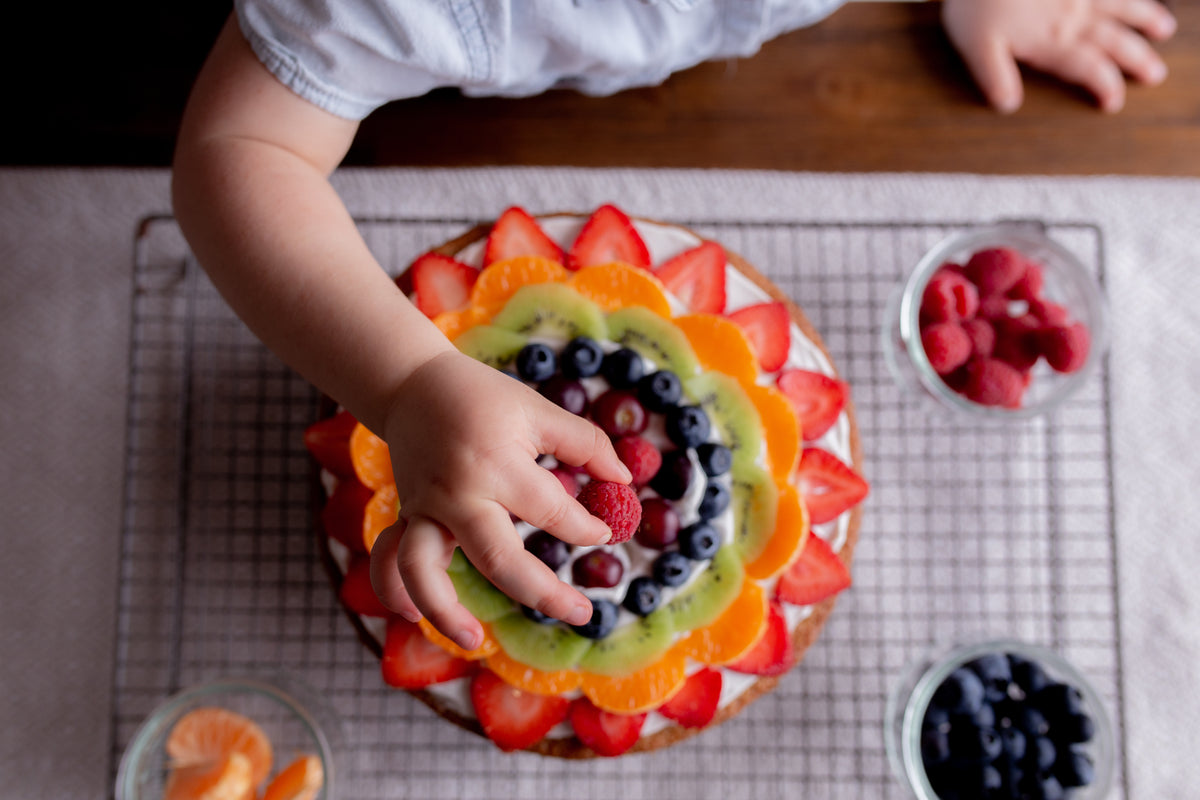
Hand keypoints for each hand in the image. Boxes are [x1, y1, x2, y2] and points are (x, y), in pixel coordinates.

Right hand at [368, 350, 631, 650]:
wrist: (414, 384)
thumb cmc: (484, 397)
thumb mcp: (538, 410)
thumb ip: (585, 443)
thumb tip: (624, 479)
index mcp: (497, 465)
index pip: (553, 512)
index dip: (587, 527)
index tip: (607, 532)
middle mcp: (457, 495)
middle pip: (499, 559)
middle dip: (544, 593)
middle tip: (583, 614)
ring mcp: (424, 509)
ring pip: (424, 569)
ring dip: (445, 611)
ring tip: (475, 641)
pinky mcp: (406, 516)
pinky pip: (390, 558)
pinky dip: (393, 589)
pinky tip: (411, 615)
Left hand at [942, 0, 1176, 112]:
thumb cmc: (977, 2)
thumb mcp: (976, 46)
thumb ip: (995, 77)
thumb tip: (1008, 106)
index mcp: (1051, 41)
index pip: (1087, 69)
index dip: (1104, 87)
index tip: (1114, 102)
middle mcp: (1073, 17)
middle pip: (1113, 41)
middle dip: (1137, 58)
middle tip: (1155, 74)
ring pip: (1121, 5)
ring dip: (1144, 17)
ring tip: (1163, 28)